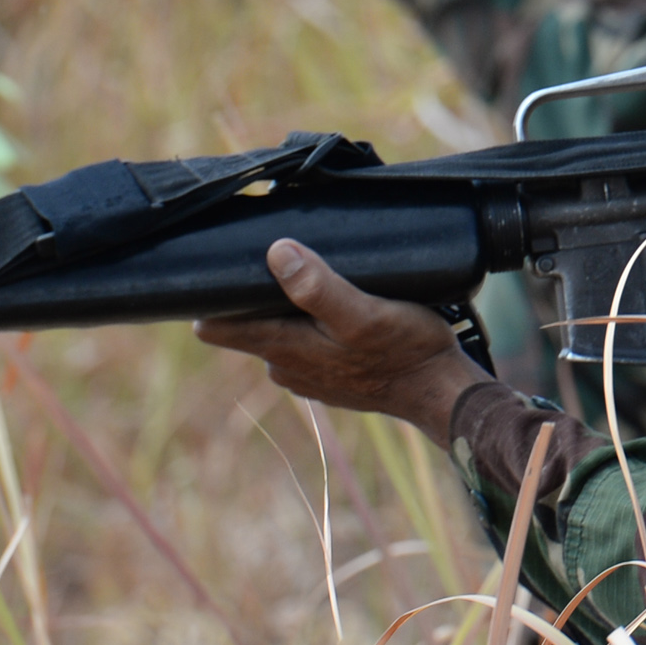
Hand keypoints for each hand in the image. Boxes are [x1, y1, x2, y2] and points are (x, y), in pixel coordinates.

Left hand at [193, 239, 488, 436]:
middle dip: (253, 294)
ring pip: (277, 331)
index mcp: (282, 348)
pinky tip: (336, 308)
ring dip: (286, 308)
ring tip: (314, 275)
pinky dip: (311, 325)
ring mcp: (305, 374)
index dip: (207, 296)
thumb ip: (318, 288)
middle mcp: (284, 366)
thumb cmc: (405, 351)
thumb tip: (276, 252)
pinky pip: (304, 343)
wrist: (439, 392)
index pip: (213, 326)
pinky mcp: (328, 377)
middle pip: (245, 324)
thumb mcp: (363, 314)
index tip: (217, 265)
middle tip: (279, 256)